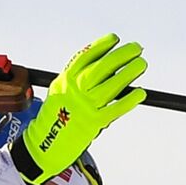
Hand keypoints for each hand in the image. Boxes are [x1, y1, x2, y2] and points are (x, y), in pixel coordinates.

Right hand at [16, 34, 145, 184]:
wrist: (44, 145)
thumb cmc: (56, 118)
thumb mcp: (60, 91)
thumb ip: (77, 79)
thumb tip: (106, 67)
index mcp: (65, 81)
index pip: (84, 57)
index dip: (101, 45)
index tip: (115, 39)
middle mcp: (74, 91)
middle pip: (101, 68)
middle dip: (121, 55)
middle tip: (136, 49)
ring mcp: (84, 107)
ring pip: (110, 86)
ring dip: (128, 73)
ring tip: (141, 64)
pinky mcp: (93, 123)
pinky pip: (115, 109)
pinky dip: (129, 100)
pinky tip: (140, 93)